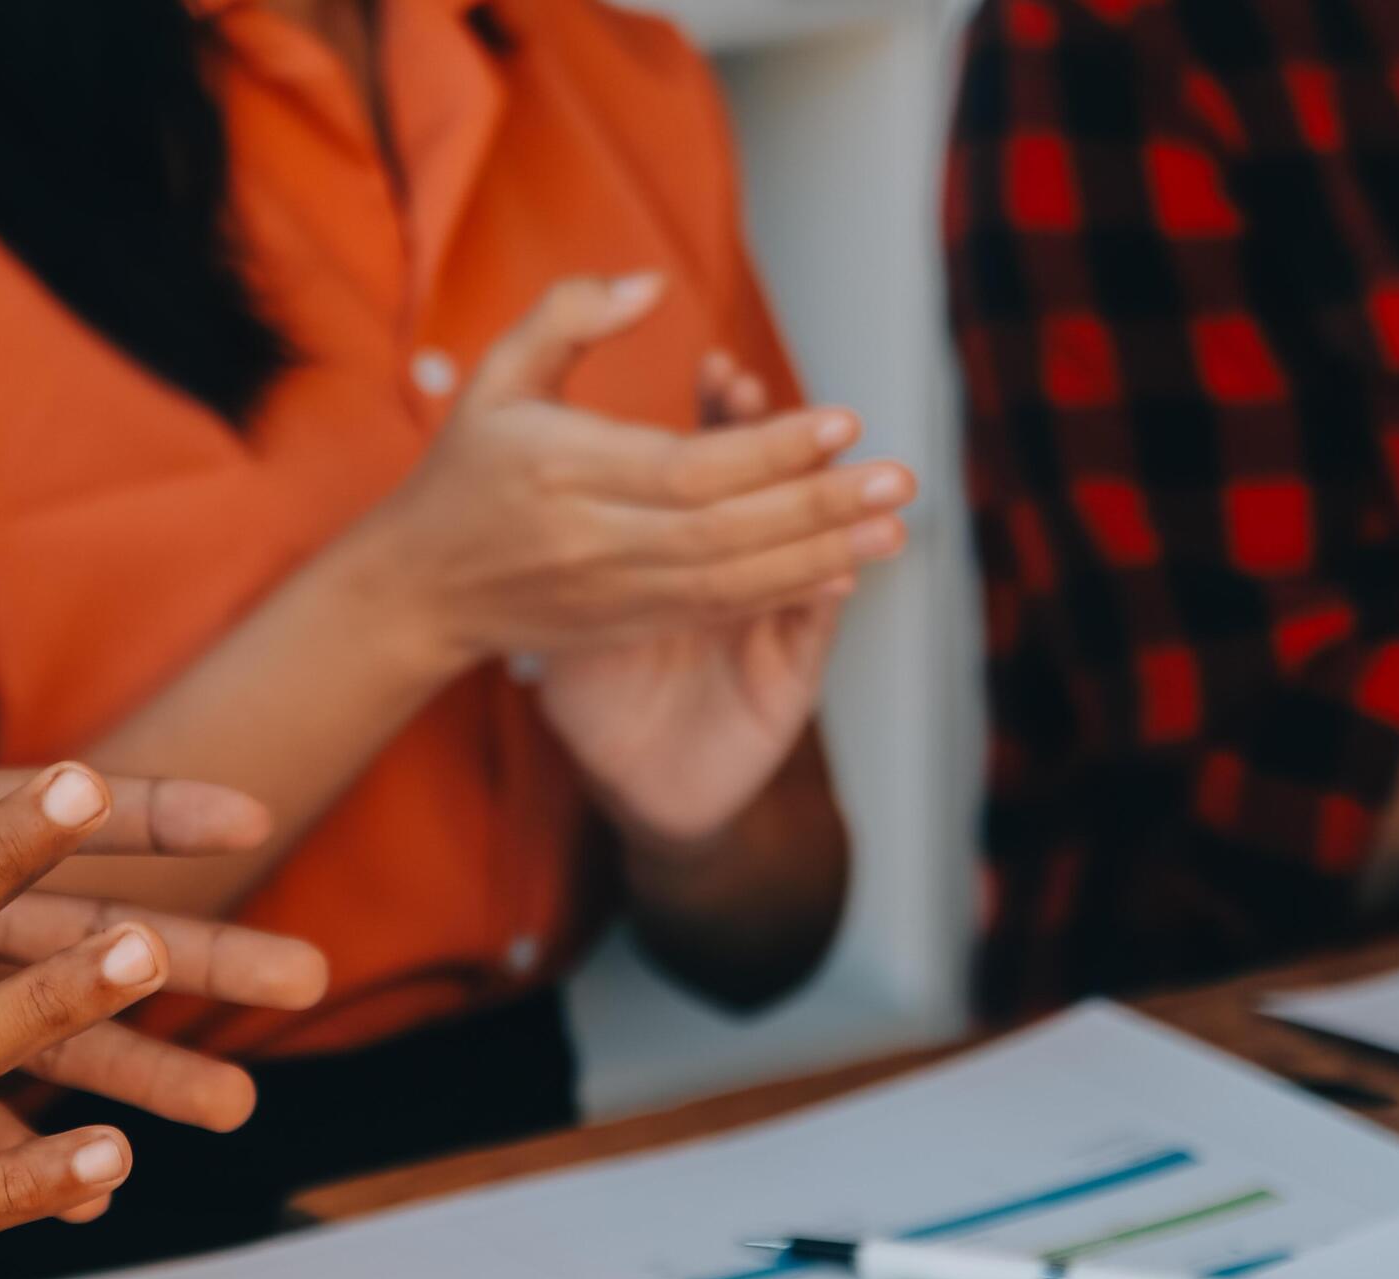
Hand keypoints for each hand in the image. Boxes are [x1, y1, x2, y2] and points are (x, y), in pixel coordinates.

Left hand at [0, 580, 326, 1151]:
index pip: (54, 808)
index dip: (150, 813)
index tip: (250, 816)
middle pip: (95, 931)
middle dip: (204, 954)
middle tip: (310, 977)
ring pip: (55, 1042)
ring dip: (145, 1075)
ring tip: (236, 1114)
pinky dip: (27, 1165)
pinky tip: (97, 1191)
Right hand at [343, 274, 911, 674]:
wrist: (418, 591)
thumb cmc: (466, 469)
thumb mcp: (497, 374)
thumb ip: (571, 314)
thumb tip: (656, 284)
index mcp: (564, 469)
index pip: (688, 466)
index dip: (771, 449)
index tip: (842, 419)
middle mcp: (593, 540)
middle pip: (725, 530)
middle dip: (820, 507)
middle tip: (900, 481)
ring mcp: (612, 593)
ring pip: (731, 582)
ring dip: (820, 559)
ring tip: (892, 530)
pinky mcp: (626, 625)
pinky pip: (715, 613)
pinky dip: (782, 596)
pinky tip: (841, 575)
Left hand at [536, 351, 885, 850]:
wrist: (626, 782)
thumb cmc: (593, 693)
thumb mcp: (564, 614)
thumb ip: (567, 547)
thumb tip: (554, 470)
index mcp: (681, 552)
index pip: (715, 470)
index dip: (724, 424)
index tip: (718, 375)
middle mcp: (732, 576)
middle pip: (766, 496)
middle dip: (768, 442)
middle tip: (751, 387)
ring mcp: (767, 623)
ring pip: (802, 551)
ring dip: (818, 504)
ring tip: (828, 449)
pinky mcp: (789, 676)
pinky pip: (812, 625)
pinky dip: (825, 590)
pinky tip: (845, 558)